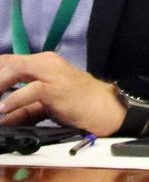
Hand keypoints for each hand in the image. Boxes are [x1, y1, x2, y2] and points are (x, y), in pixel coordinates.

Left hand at [0, 52, 125, 135]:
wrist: (105, 108)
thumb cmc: (77, 105)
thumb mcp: (43, 107)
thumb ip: (21, 111)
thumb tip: (1, 119)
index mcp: (41, 63)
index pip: (6, 61)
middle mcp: (45, 62)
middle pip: (6, 63)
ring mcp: (52, 73)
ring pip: (15, 69)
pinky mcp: (57, 87)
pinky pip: (31, 89)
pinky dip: (14, 99)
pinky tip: (3, 110)